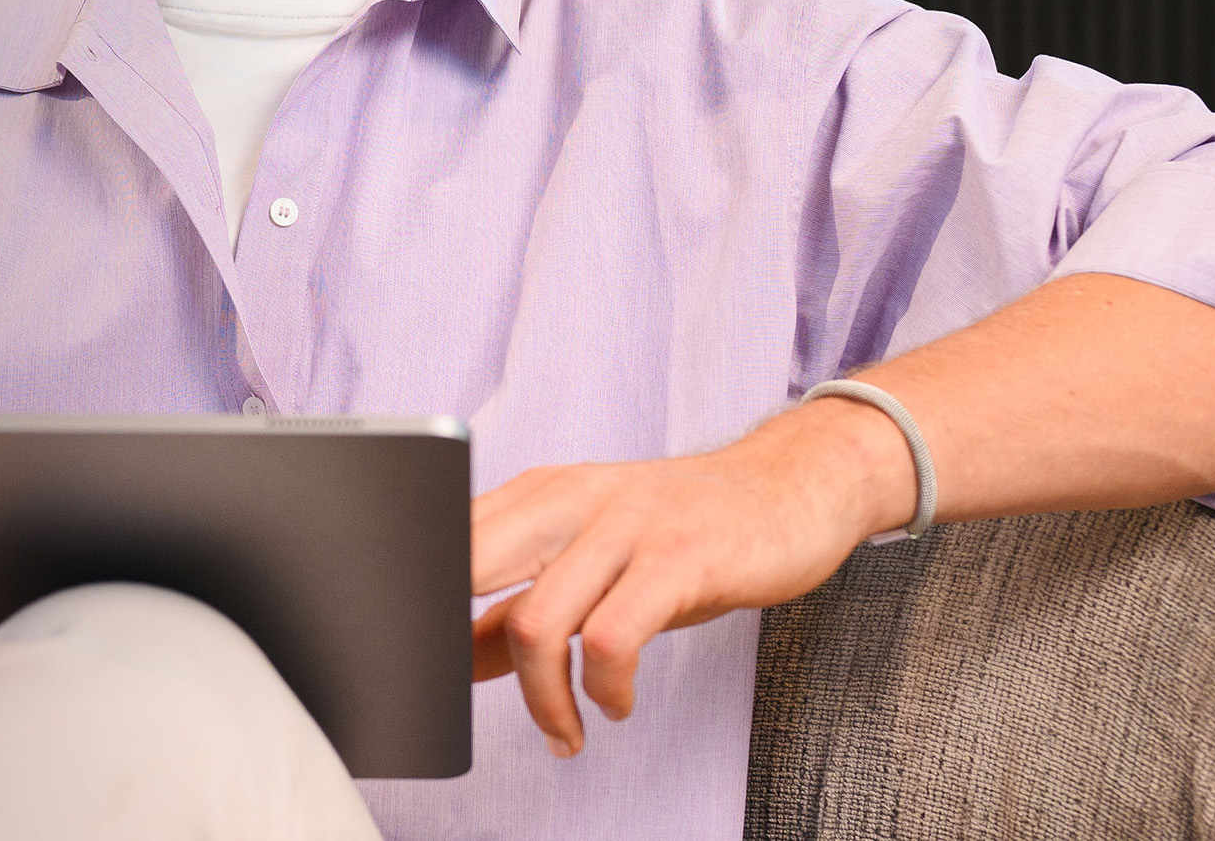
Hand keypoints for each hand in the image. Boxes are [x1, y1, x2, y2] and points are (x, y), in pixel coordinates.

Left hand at [464, 399, 911, 756]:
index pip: (448, 544)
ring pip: (537, 621)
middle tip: (467, 701)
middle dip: (450, 648)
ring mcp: (625, 525)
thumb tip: (456, 657)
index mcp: (540, 492)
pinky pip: (611, 638)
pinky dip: (603, 690)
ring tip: (565, 731)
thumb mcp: (595, 560)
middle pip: (467, 571)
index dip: (420, 607)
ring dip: (542, 699)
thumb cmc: (686, 531)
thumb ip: (527, 601)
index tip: (422, 664)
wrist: (794, 484)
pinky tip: (615, 703)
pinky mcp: (678, 558)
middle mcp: (573, 498)